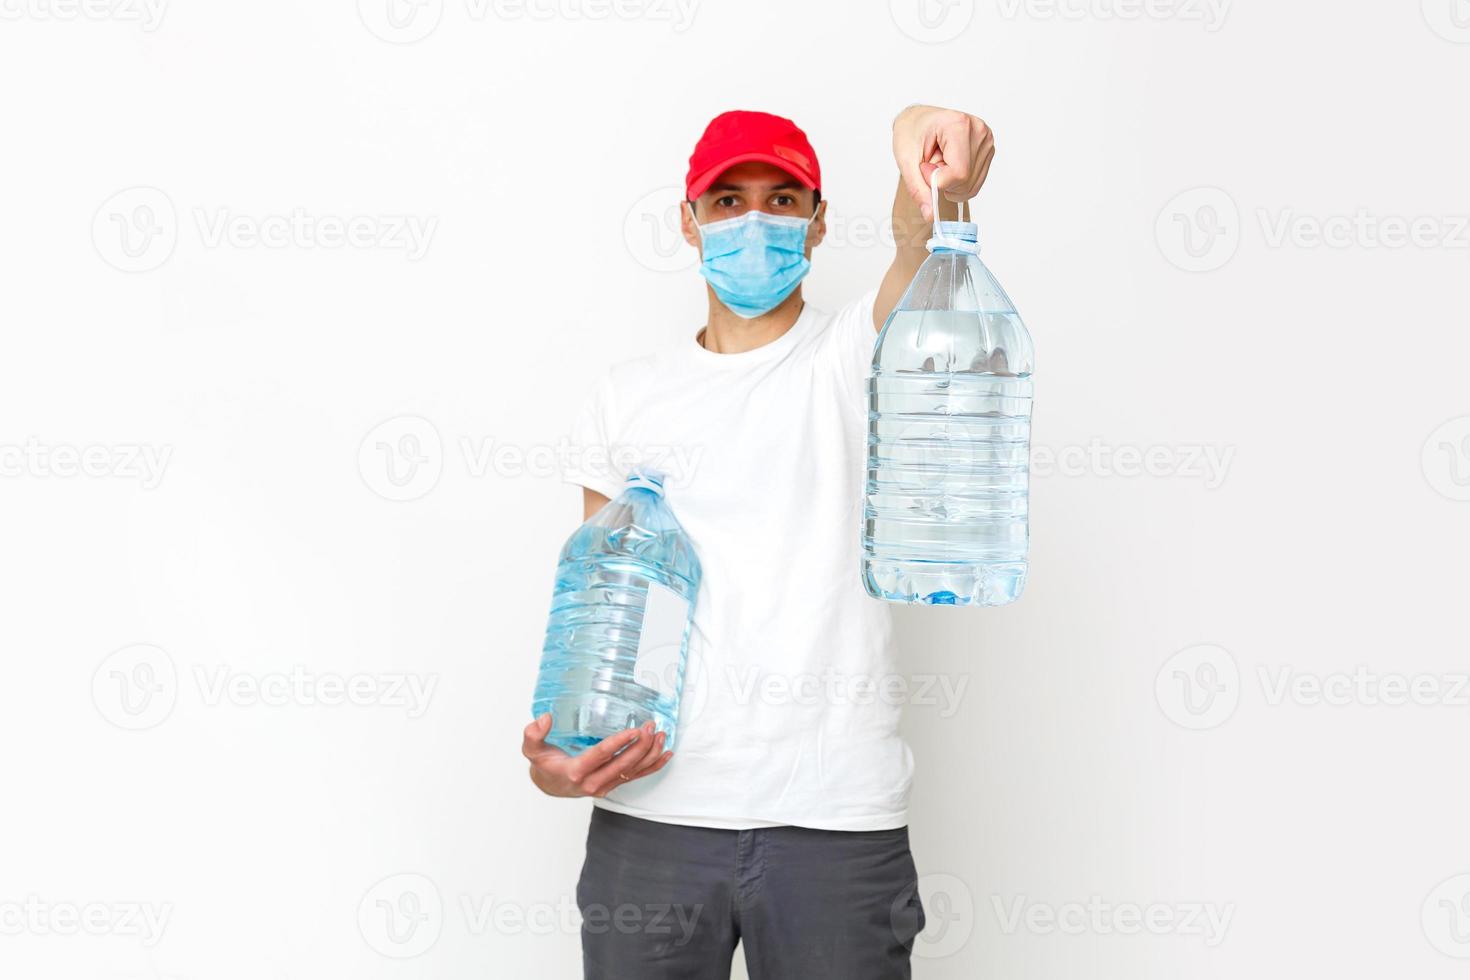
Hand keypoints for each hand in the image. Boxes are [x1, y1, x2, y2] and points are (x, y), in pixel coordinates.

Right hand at [522, 714, 672, 798]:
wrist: (549, 785)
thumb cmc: (544, 764)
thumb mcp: (531, 749)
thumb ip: (533, 734)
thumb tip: (544, 719)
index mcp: (575, 771)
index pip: (601, 755)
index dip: (619, 743)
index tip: (634, 730)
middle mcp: (592, 782)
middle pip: (622, 764)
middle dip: (640, 746)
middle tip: (651, 726)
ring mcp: (604, 786)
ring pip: (632, 772)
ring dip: (650, 755)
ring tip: (661, 735)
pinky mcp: (612, 786)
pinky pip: (636, 777)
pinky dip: (653, 766)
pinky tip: (666, 754)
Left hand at [892, 105, 995, 218]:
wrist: (918, 121)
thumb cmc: (911, 132)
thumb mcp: (906, 160)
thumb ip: (918, 189)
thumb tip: (931, 215)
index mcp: (959, 125)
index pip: (958, 173)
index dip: (936, 179)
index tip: (924, 166)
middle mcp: (979, 131)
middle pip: (966, 181)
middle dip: (943, 182)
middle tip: (930, 164)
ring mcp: (986, 141)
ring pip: (971, 186)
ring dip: (950, 183)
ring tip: (939, 162)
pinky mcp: (987, 151)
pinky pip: (974, 183)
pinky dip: (957, 183)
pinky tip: (948, 165)